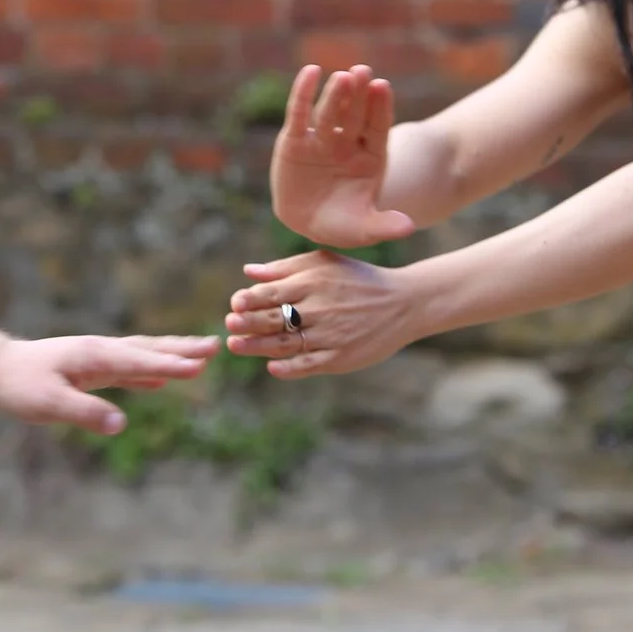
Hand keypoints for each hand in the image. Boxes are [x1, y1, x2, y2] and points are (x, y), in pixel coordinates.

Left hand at [0, 335, 217, 435]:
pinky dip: (151, 369)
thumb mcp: (48, 405)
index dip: (171, 364)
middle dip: (183, 350)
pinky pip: (130, 367)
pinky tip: (162, 378)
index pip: (141, 361)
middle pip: (150, 349)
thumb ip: (85, 412)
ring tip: (202, 355)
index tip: (201, 365)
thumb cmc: (19, 387)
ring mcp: (98, 357)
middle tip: (216, 346)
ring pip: (143, 354)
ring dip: (173, 354)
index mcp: (95, 356)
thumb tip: (122, 424)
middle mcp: (101, 351)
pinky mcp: (92, 367)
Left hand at [224, 250, 418, 378]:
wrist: (404, 303)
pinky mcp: (342, 356)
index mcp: (315, 282)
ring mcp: (331, 334)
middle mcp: (321, 308)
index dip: (250, 299)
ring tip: (235, 346)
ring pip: (287, 343)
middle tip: (228, 326)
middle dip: (249, 323)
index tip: (234, 304)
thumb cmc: (359, 279)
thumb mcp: (325, 263)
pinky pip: (310, 364)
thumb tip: (248, 272)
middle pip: (276, 318)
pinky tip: (272, 367)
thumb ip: (286, 268)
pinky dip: (290, 368)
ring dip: (258, 346)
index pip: (273, 293)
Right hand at [270, 65, 415, 248]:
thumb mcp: (364, 228)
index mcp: (370, 156)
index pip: (377, 127)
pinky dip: (303, 92)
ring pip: (329, 111)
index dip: (380, 108)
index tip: (382, 87)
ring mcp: (321, 139)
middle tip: (364, 71)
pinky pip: (298, 114)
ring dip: (336, 93)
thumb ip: (385, 225)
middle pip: (355, 114)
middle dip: (360, 94)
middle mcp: (347, 142)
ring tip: (342, 76)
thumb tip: (409, 227)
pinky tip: (310, 72)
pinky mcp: (294, 140)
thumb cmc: (343, 223)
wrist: (308, 223)